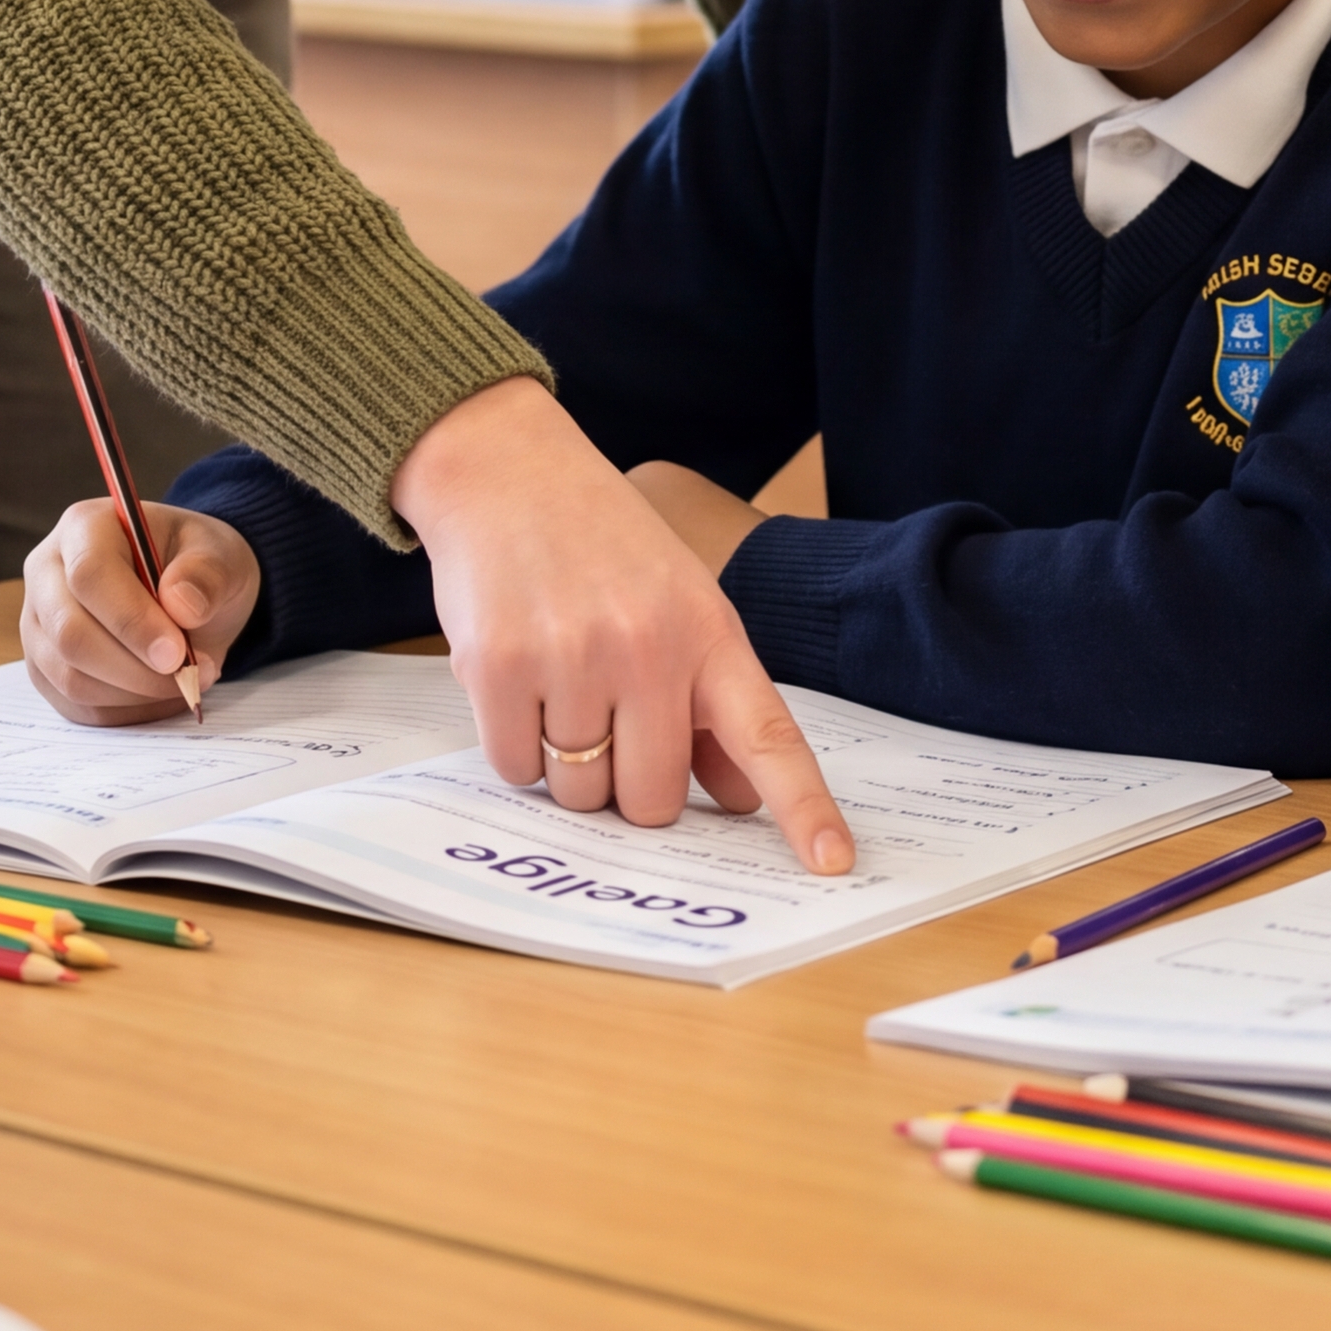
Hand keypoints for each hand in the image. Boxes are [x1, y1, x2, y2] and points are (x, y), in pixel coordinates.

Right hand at [20, 497, 259, 724]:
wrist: (186, 592)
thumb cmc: (196, 566)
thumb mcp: (221, 554)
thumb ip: (207, 574)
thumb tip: (182, 606)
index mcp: (84, 528)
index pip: (90, 575)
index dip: (131, 620)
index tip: (176, 652)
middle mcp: (47, 573)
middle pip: (70, 633)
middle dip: (135, 667)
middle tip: (189, 674)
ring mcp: (39, 624)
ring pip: (71, 677)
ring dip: (134, 692)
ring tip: (184, 680)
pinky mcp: (45, 667)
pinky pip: (76, 704)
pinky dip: (125, 709)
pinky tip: (159, 692)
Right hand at [392, 377, 854, 874]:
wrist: (507, 470)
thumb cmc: (601, 544)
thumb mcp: (680, 604)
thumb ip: (711, 704)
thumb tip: (739, 798)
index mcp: (708, 632)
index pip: (768, 735)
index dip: (803, 806)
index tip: (832, 861)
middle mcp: (648, 647)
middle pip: (650, 800)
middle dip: (627, 784)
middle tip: (607, 722)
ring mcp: (572, 658)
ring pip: (578, 791)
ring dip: (565, 763)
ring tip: (558, 682)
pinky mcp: (499, 668)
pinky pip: (515, 767)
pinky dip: (514, 744)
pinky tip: (518, 678)